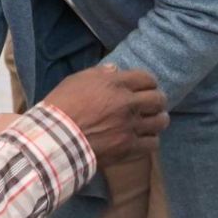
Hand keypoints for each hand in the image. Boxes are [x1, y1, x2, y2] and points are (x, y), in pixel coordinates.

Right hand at [42, 64, 168, 165]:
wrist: (56, 137)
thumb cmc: (61, 106)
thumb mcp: (75, 81)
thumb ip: (99, 74)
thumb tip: (115, 69)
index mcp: (115, 84)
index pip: (146, 78)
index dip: (149, 82)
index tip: (147, 87)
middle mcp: (127, 103)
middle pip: (158, 99)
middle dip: (158, 100)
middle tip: (154, 105)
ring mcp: (130, 126)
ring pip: (160, 121)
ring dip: (159, 120)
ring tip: (154, 122)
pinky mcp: (129, 147)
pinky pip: (153, 143)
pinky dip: (151, 140)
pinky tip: (144, 139)